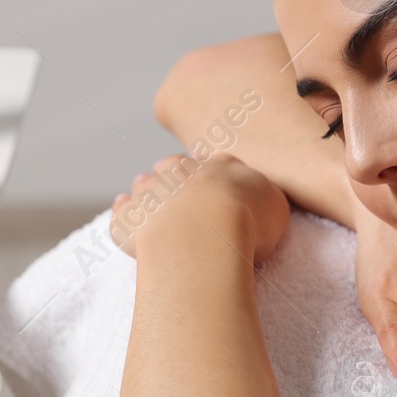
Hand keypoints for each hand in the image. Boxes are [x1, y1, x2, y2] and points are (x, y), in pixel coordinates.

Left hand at [110, 152, 290, 263]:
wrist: (205, 233)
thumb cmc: (247, 219)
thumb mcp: (274, 205)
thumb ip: (264, 197)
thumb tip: (259, 198)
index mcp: (218, 165)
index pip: (214, 164)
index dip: (213, 176)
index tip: (215, 187)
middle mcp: (181, 171)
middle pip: (173, 168)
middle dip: (175, 179)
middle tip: (181, 198)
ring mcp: (151, 192)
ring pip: (145, 185)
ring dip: (147, 194)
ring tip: (151, 209)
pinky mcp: (128, 218)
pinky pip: (122, 215)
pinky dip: (124, 217)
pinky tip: (127, 224)